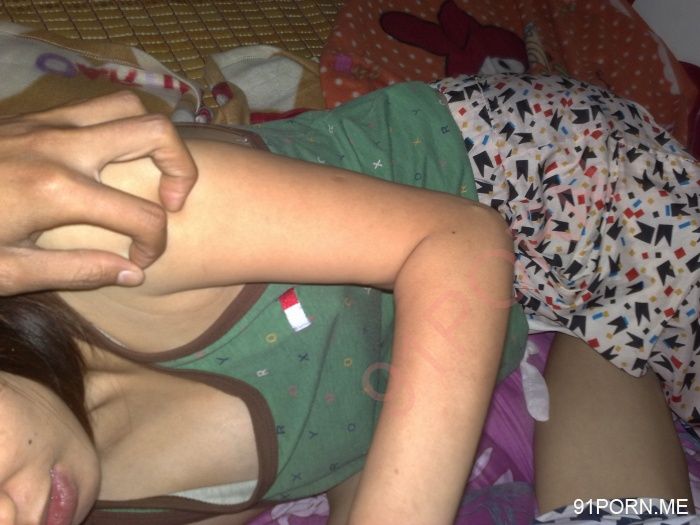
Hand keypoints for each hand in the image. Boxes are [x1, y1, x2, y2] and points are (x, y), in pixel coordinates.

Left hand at [0, 91, 196, 294]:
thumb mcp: (10, 273)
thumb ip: (80, 270)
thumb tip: (135, 271)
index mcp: (58, 191)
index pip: (144, 216)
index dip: (157, 244)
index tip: (141, 260)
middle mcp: (62, 146)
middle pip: (155, 132)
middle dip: (183, 170)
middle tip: (171, 202)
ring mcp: (48, 124)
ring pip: (130, 107)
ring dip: (151, 140)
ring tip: (146, 175)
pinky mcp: (35, 117)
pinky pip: (97, 106)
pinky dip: (119, 127)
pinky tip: (107, 161)